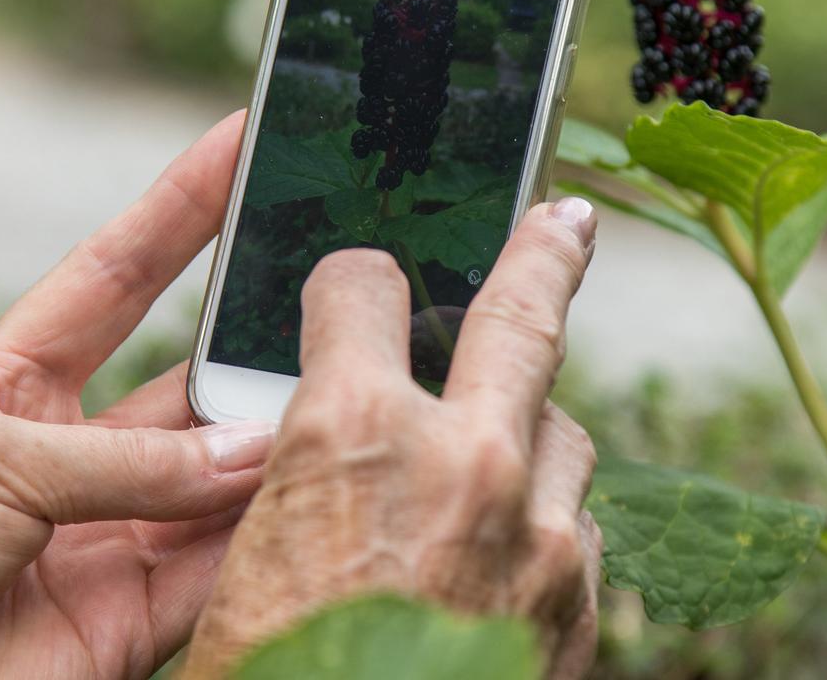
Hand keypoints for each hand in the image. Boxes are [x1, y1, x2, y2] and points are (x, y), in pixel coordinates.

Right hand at [184, 197, 602, 678]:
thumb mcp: (246, 568)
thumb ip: (306, 480)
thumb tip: (332, 442)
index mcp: (350, 436)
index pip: (361, 289)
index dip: (350, 282)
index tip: (357, 283)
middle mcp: (464, 460)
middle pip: (522, 314)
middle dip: (542, 256)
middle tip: (565, 222)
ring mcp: (541, 533)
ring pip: (562, 430)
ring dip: (530, 430)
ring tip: (501, 448)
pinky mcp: (580, 604)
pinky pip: (579, 528)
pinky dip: (548, 528)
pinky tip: (508, 558)